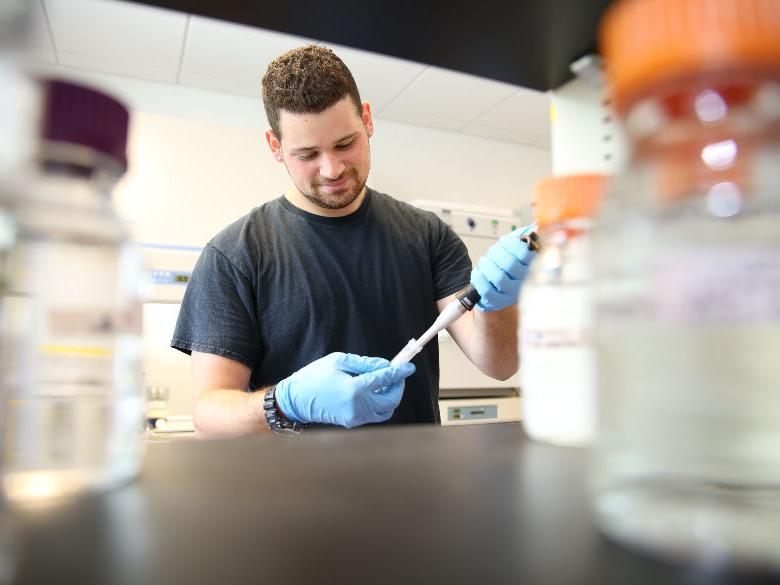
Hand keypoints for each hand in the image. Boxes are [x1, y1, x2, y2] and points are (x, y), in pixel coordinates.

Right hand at [274, 352, 415, 427]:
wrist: (296, 400)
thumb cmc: (314, 376)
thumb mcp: (339, 360)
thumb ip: (365, 363)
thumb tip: (385, 366)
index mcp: (355, 389)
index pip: (385, 380)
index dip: (400, 373)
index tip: (409, 367)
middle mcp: (358, 406)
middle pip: (391, 400)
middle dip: (398, 386)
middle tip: (397, 374)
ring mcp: (356, 417)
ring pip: (386, 410)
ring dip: (391, 396)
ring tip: (385, 382)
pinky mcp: (353, 422)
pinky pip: (375, 414)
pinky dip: (380, 403)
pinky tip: (375, 391)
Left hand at [471, 225, 536, 311]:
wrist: (495, 291)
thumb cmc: (505, 268)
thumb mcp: (514, 251)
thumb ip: (522, 238)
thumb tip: (536, 226)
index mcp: (531, 267)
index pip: (525, 253)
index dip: (511, 244)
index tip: (504, 242)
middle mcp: (523, 281)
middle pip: (509, 264)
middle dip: (496, 253)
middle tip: (492, 252)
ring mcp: (511, 293)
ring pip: (498, 277)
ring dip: (486, 265)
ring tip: (485, 262)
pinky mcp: (497, 301)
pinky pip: (486, 290)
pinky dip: (479, 278)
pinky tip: (479, 273)